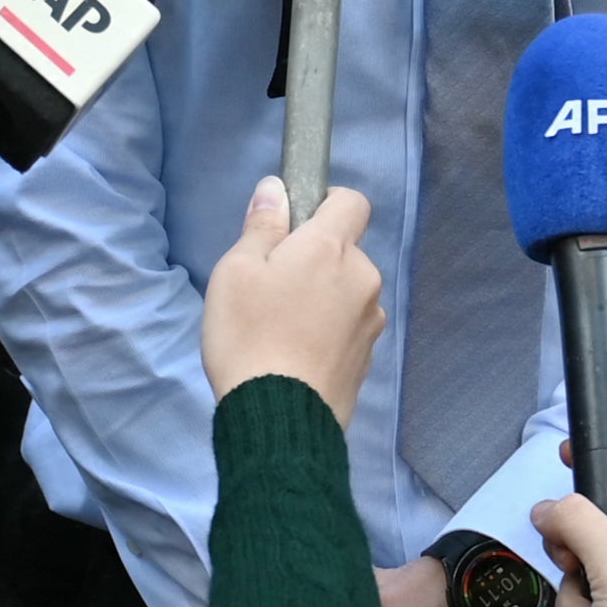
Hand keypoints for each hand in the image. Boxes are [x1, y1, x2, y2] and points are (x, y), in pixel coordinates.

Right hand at [202, 176, 383, 426]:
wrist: (279, 417)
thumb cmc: (249, 335)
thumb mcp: (237, 271)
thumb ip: (262, 226)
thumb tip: (276, 189)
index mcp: (331, 249)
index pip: (352, 202)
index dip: (325, 203)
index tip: (296, 224)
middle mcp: (363, 279)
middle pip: (346, 252)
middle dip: (316, 260)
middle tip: (272, 287)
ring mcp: (370, 322)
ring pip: (348, 293)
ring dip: (324, 298)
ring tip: (282, 328)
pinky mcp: (368, 359)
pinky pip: (348, 329)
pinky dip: (328, 333)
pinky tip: (297, 356)